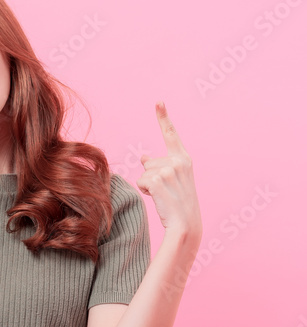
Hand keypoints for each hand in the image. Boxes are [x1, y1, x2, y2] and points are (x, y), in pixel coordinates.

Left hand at [137, 102, 202, 240]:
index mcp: (184, 159)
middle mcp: (179, 161)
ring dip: (148, 186)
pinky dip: (145, 191)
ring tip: (164, 196)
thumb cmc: (178, 204)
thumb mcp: (172, 181)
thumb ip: (160, 166)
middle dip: (151, 176)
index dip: (163, 117)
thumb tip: (143, 157)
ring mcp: (169, 170)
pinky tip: (159, 199)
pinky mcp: (159, 180)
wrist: (186, 225)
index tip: (158, 101)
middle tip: (166, 192)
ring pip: (144, 173)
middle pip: (149, 162)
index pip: (171, 135)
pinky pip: (141, 182)